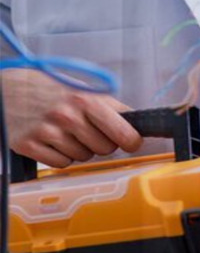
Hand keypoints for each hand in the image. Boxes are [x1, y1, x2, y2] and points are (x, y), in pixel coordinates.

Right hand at [1, 67, 142, 167]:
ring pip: (83, 157)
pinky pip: (61, 164)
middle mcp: (68, 116)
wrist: (11, 88)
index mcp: (86, 100)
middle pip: (104, 148)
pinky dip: (61, 156)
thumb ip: (107, 106)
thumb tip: (134, 123)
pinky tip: (54, 141)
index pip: (122, 129)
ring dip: (81, 149)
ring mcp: (48, 132)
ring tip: (68, 132)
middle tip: (91, 131)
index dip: (131, 140)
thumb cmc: (51, 89)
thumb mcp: (82, 90)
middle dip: (103, 143)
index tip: (133, 143)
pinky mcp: (29, 145)